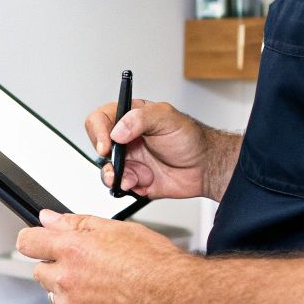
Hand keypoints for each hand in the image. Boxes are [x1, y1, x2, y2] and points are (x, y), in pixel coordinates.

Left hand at [16, 210, 194, 303]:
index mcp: (71, 250)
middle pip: (41, 272)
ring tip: (105, 284)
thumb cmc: (153, 263)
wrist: (173, 297)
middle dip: (57, 266)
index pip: (28, 242)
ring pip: (58, 295)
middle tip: (87, 264)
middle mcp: (67, 279)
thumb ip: (75, 223)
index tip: (38, 242)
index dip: (34, 240)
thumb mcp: (114, 229)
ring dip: (71, 289)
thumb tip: (49, 219)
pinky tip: (109, 301)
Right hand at [84, 98, 238, 201]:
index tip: (107, 144)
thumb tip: (117, 131)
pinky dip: (128, 186)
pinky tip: (143, 181)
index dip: (98, 131)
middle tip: (117, 163)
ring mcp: (128, 160)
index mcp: (130, 118)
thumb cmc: (190, 139)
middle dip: (107, 158)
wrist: (205, 167)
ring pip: (106, 169)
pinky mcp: (133, 179)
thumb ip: (139, 118)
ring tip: (133, 177)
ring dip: (116, 175)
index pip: (100, 119)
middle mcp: (125, 138)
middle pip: (98, 146)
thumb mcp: (167, 118)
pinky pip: (119, 186)